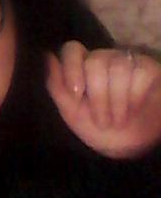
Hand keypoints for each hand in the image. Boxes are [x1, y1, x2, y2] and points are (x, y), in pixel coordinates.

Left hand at [46, 41, 160, 158]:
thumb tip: (49, 56)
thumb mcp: (72, 112)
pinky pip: (142, 71)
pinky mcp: (149, 70)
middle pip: (95, 61)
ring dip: (117, 101)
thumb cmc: (98, 127)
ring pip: (119, 66)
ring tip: (118, 121)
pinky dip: (135, 96)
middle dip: (98, 96)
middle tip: (101, 122)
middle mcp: (104, 59)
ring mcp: (128, 63)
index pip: (73, 49)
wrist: (130, 147)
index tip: (76, 95)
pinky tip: (134, 109)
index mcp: (82, 67)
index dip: (72, 68)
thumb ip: (57, 85)